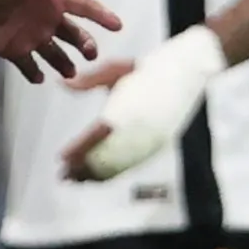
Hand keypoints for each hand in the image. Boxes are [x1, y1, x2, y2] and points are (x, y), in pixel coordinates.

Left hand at [0, 0, 120, 82]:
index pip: (83, 6)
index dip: (101, 15)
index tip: (118, 25)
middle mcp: (45, 19)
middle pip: (74, 35)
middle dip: (85, 44)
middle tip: (90, 54)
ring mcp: (30, 36)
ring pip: (56, 54)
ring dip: (65, 64)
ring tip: (70, 72)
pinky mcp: (12, 50)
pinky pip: (29, 66)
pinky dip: (35, 74)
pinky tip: (40, 78)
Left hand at [58, 27, 226, 180]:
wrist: (186, 71)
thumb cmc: (146, 68)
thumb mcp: (115, 70)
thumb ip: (88, 80)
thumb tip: (62, 84)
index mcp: (126, 110)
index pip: (95, 137)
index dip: (78, 150)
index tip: (61, 158)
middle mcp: (139, 129)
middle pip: (106, 157)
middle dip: (83, 168)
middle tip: (63, 175)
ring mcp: (151, 140)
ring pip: (120, 165)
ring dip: (97, 174)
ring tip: (76, 179)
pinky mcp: (158, 144)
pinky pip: (132, 164)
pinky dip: (114, 173)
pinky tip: (99, 176)